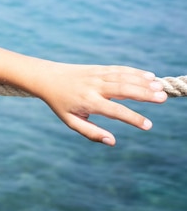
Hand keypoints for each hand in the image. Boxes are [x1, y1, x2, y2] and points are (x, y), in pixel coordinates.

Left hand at [38, 64, 166, 145]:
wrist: (46, 78)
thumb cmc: (60, 103)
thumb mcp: (70, 121)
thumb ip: (91, 132)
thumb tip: (112, 141)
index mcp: (88, 102)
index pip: (114, 111)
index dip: (132, 118)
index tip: (148, 125)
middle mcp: (94, 87)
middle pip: (123, 90)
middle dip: (144, 94)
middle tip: (163, 98)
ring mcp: (96, 75)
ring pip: (123, 77)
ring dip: (143, 81)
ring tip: (160, 87)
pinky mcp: (98, 68)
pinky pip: (118, 69)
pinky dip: (135, 72)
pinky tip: (150, 76)